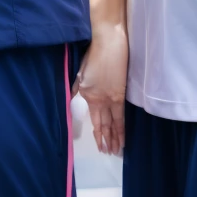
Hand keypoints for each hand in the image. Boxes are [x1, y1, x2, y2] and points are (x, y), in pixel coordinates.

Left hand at [76, 19, 127, 155]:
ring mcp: (112, 97)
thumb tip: (73, 98)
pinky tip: (124, 133)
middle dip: (108, 140)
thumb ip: (76, 88)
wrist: (108, 43)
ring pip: (115, 123)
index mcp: (88, 95)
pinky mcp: (121, 92)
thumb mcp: (79, 72)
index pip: (95, 121)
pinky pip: (122, 114)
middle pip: (105, 125)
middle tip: (110, 153)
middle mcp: (100, 100)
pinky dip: (122, 125)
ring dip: (116, 137)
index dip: (98, 135)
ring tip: (118, 150)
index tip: (100, 146)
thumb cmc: (92, 55)